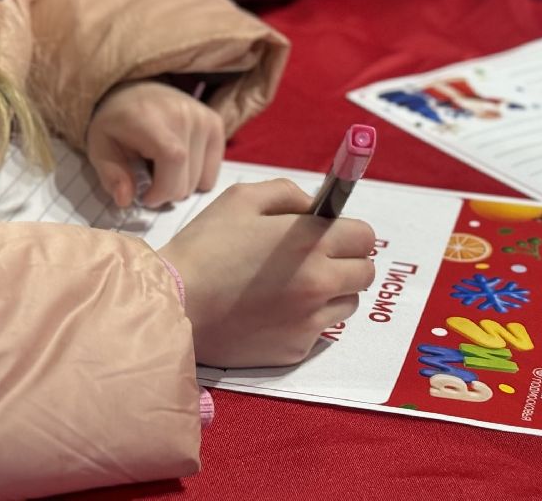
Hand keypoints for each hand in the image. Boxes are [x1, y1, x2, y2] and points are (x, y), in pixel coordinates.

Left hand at [86, 80, 224, 207]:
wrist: (134, 90)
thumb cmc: (116, 122)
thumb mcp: (99, 147)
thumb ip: (111, 174)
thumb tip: (125, 200)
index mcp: (150, 118)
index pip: (174, 159)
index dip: (163, 189)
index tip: (145, 197)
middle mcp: (184, 114)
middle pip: (187, 179)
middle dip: (166, 191)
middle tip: (148, 178)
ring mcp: (203, 118)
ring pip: (201, 181)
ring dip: (180, 184)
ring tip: (161, 166)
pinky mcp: (215, 123)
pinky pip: (212, 173)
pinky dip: (195, 177)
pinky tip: (178, 162)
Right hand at [158, 179, 375, 367]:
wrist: (175, 303)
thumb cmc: (205, 247)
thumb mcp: (241, 198)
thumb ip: (287, 193)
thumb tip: (315, 207)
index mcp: (309, 242)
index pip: (364, 237)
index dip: (347, 232)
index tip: (329, 234)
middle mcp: (319, 282)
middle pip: (365, 273)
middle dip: (346, 262)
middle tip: (313, 260)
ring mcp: (310, 320)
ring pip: (348, 303)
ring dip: (331, 292)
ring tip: (292, 286)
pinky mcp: (296, 348)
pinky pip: (320, 330)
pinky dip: (306, 319)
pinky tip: (273, 310)